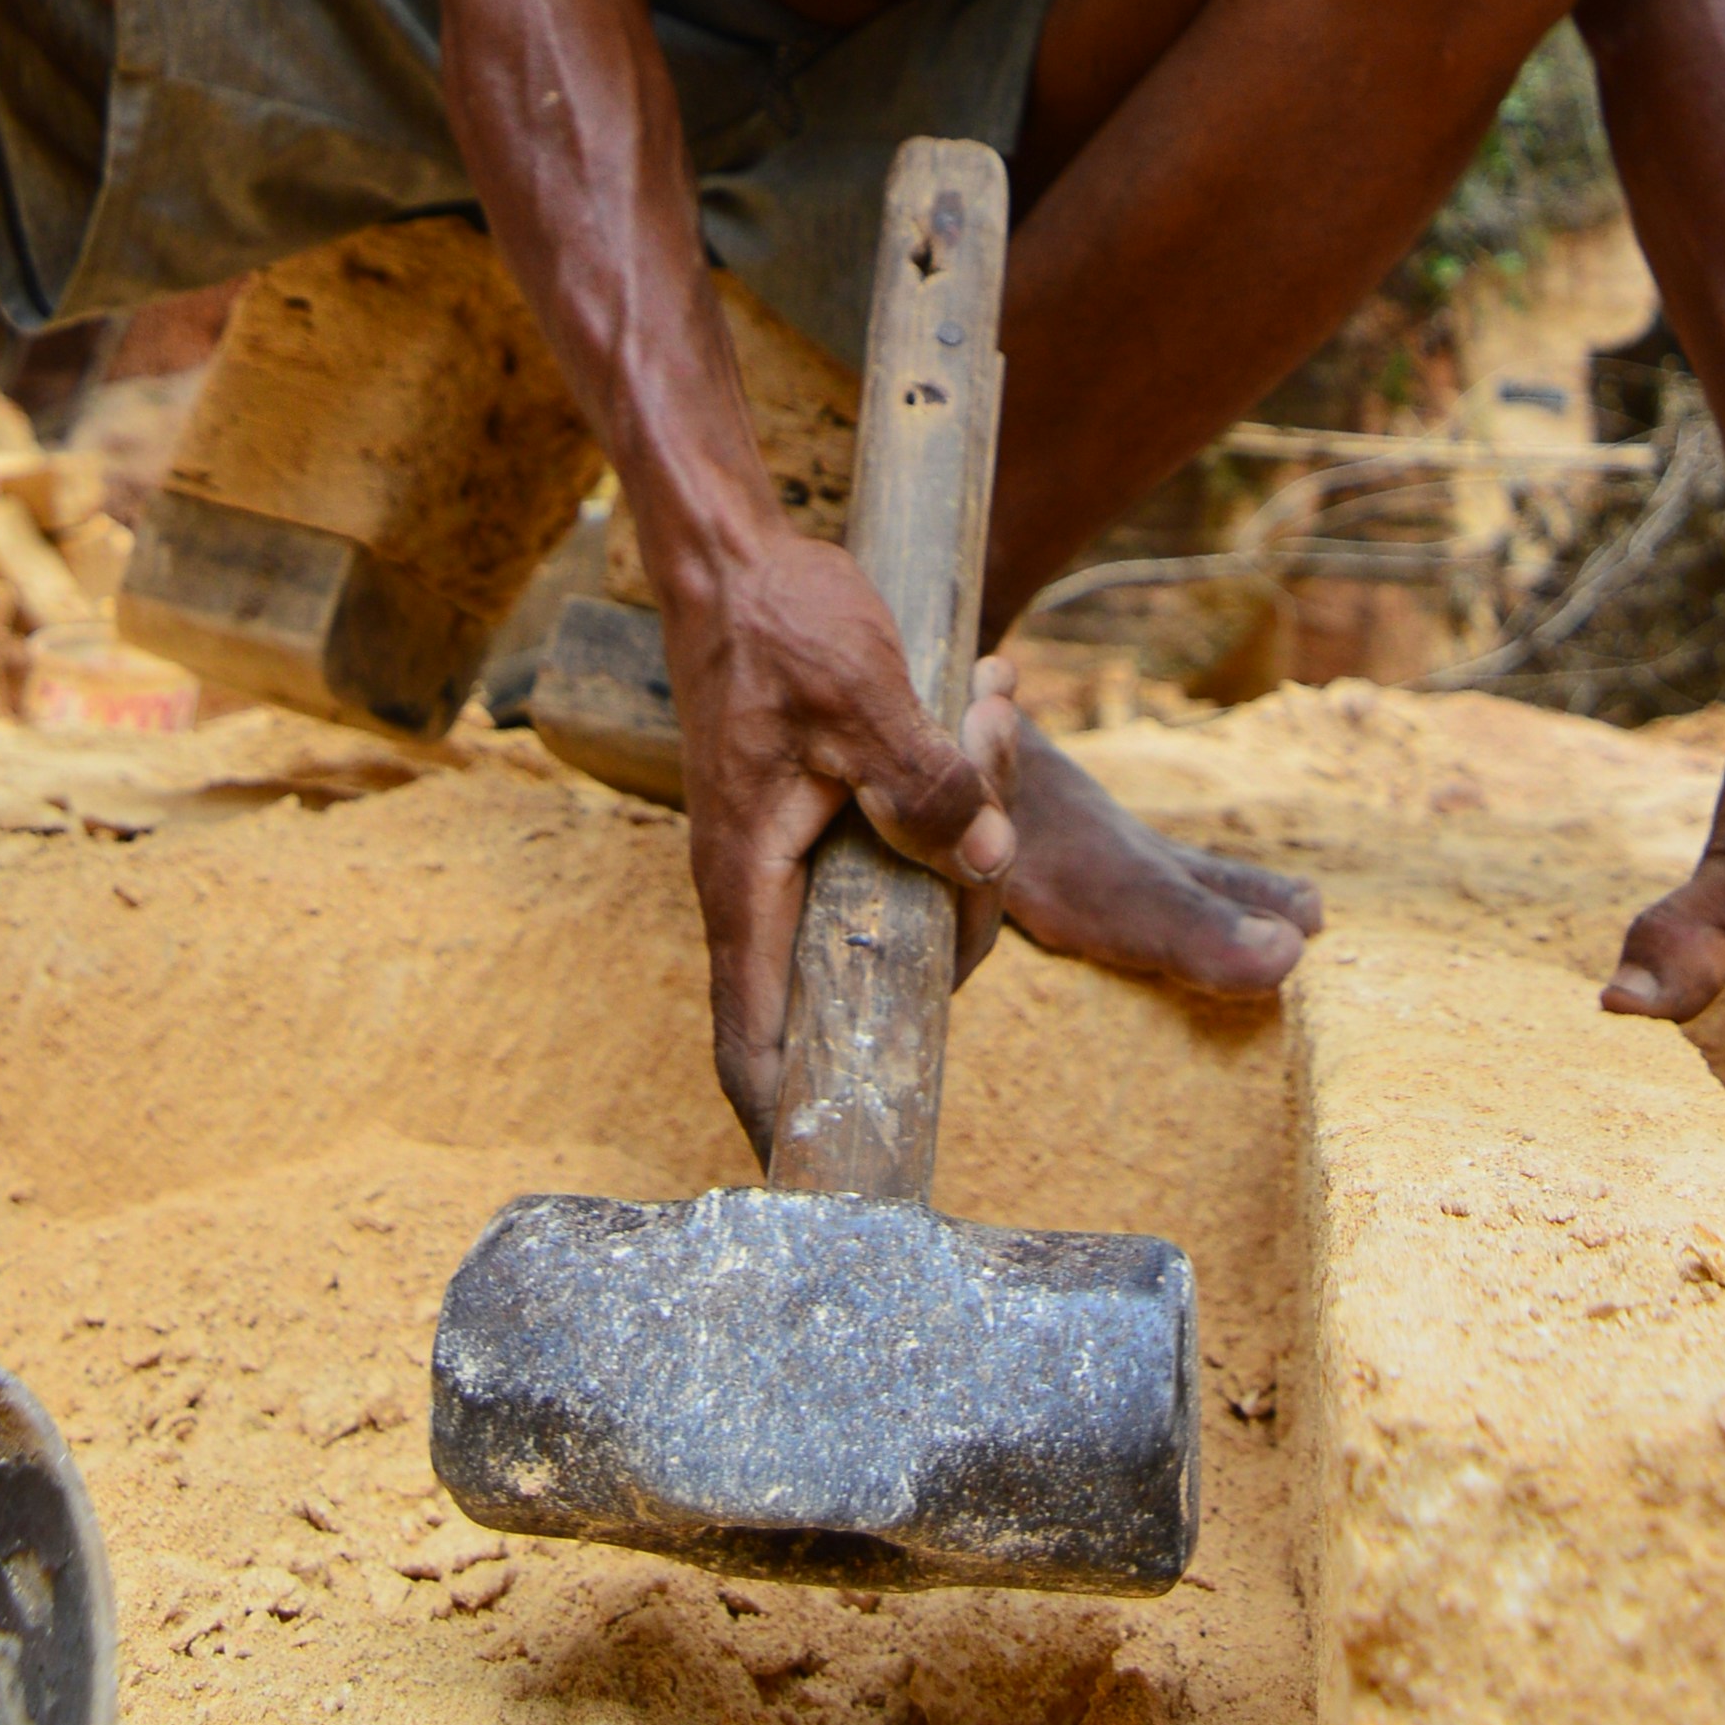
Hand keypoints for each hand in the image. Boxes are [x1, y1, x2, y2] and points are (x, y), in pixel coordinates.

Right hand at [660, 527, 1020, 1152]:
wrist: (732, 551)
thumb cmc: (776, 624)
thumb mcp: (864, 694)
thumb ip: (925, 783)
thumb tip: (988, 859)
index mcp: (751, 885)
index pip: (756, 1045)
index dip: (797, 1120)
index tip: (849, 1173)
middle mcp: (765, 888)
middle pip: (872, 975)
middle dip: (960, 904)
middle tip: (992, 768)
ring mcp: (793, 857)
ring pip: (901, 901)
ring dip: (966, 825)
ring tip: (991, 705)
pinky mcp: (820, 819)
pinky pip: (898, 847)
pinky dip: (950, 797)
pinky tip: (983, 708)